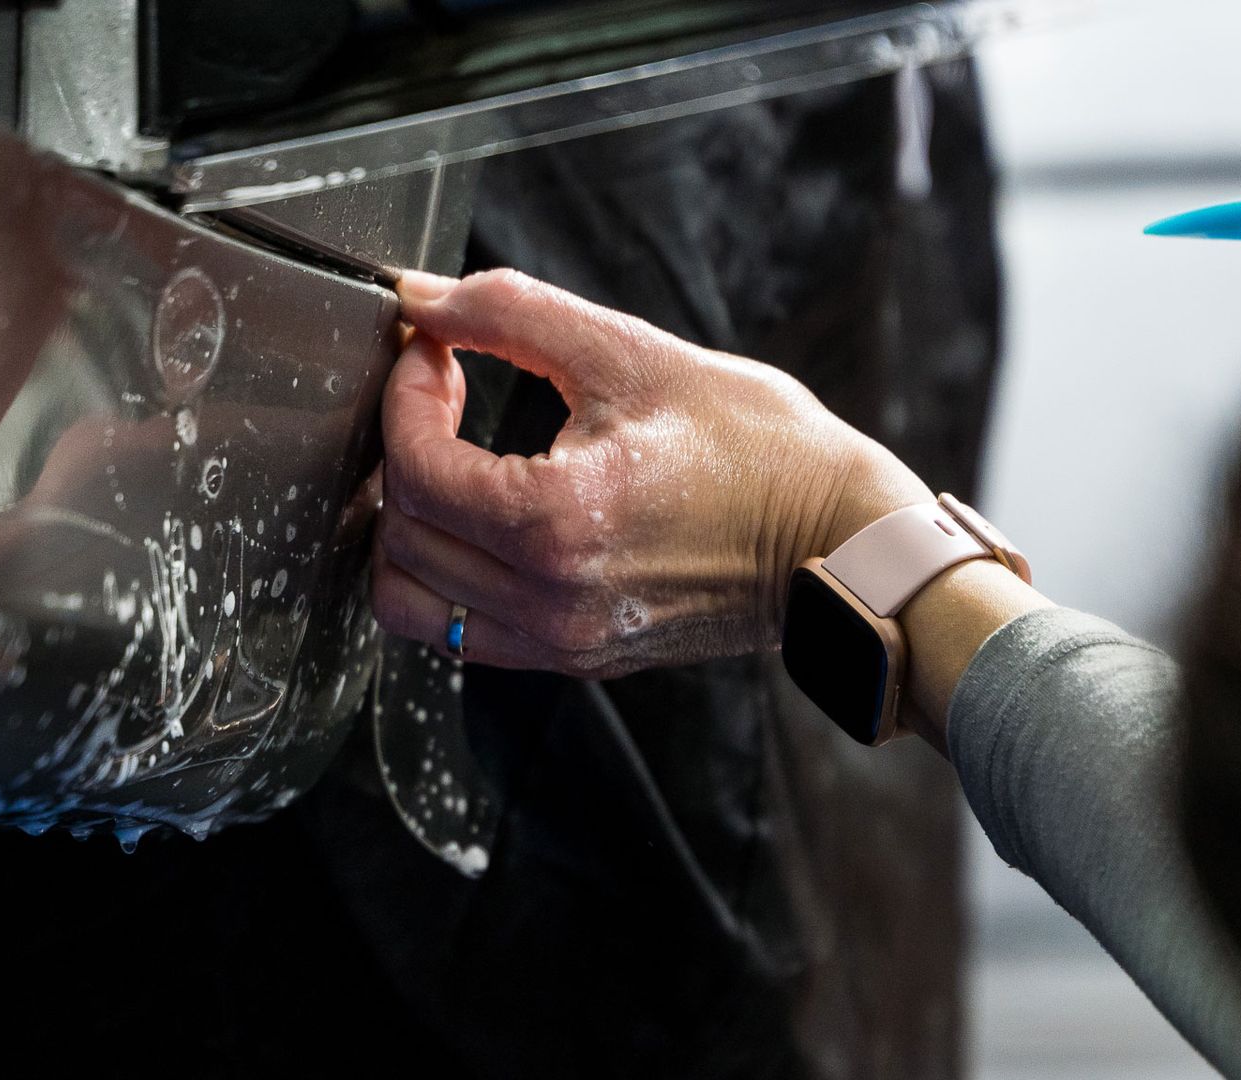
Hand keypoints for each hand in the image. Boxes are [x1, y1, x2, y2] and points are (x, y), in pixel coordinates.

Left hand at [370, 269, 929, 679]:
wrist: (839, 538)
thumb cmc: (761, 449)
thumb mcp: (633, 355)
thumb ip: (513, 315)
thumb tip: (424, 298)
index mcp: (561, 522)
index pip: (415, 468)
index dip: (404, 393)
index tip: (433, 351)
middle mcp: (551, 598)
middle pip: (401, 533)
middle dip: (402, 447)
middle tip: (443, 389)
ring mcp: (562, 640)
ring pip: (411, 600)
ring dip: (408, 525)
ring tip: (449, 463)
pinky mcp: (577, 656)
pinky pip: (462, 634)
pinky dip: (445, 577)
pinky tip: (482, 519)